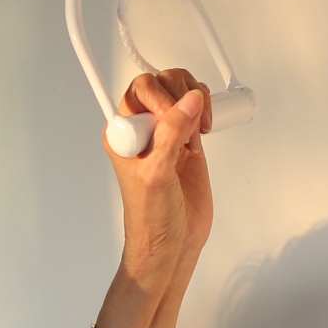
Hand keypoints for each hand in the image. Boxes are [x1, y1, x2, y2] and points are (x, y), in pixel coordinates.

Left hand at [106, 65, 214, 322]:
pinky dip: (205, 111)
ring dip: (195, 101)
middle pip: (160, 84)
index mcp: (122, 134)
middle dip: (180, 95)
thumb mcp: (157, 174)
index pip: (138, 91)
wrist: (173, 243)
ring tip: (198, 130)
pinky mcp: (187, 141)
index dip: (159, 98)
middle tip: (190, 125)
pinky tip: (204, 132)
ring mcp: (166, 133)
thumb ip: (171, 134)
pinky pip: (196, 109)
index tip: (173, 121)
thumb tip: (189, 100)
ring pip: (180, 92)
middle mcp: (142, 130)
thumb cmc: (152, 218)